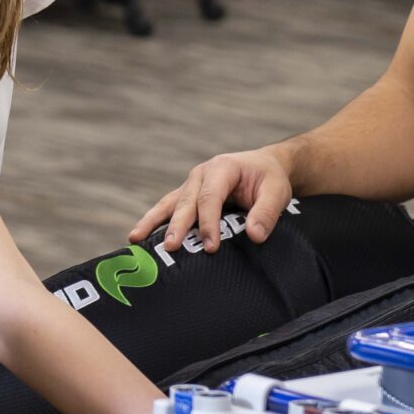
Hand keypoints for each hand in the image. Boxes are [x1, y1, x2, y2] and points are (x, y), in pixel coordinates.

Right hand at [131, 148, 294, 251]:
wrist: (264, 166)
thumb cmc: (270, 179)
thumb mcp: (277, 192)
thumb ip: (267, 212)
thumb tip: (255, 236)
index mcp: (222, 168)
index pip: (210, 197)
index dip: (209, 223)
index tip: (211, 247)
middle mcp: (201, 174)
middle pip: (186, 202)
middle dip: (177, 225)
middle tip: (171, 247)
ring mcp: (191, 184)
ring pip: (169, 204)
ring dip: (153, 221)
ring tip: (135, 238)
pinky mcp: (187, 195)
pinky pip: (168, 208)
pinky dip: (154, 221)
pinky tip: (139, 236)